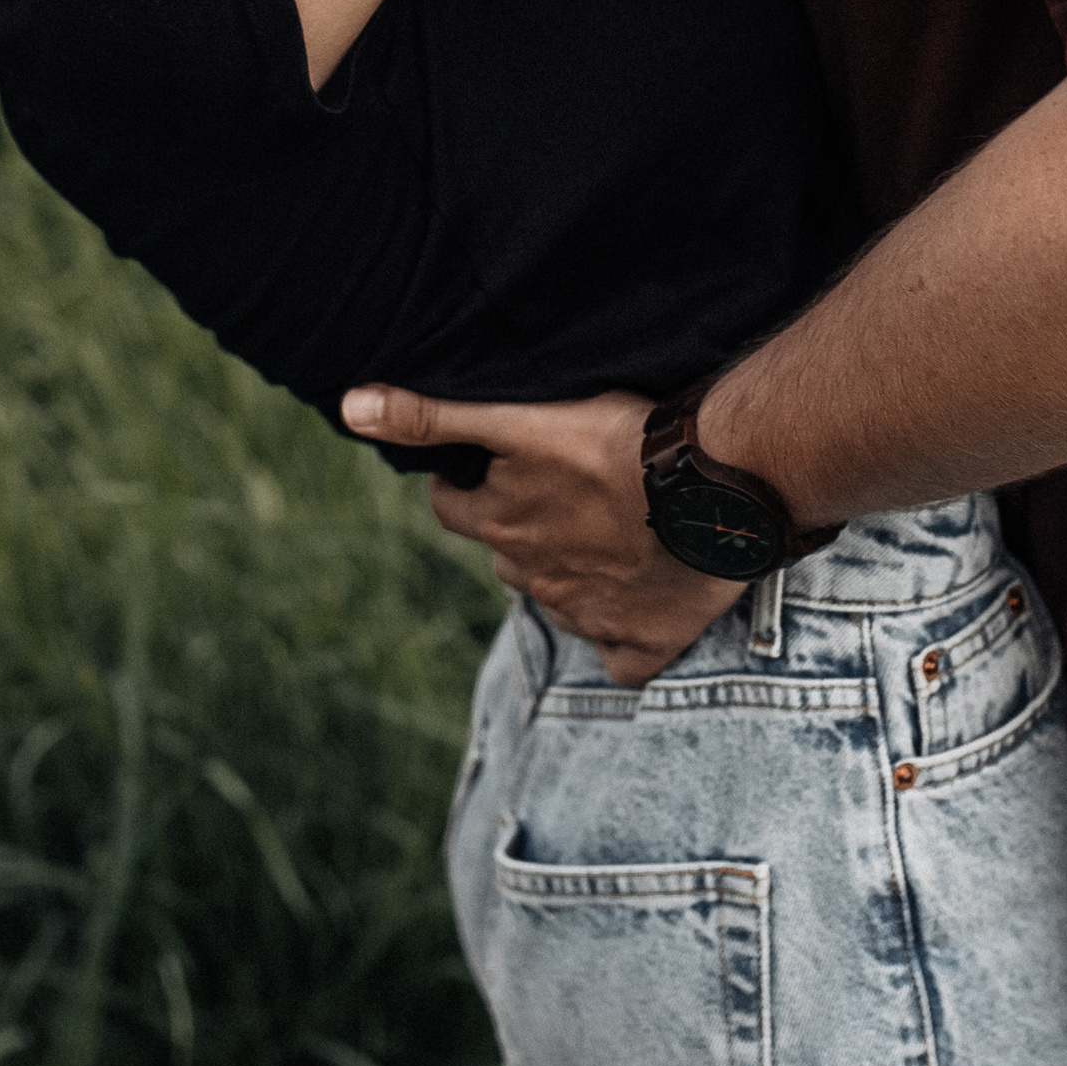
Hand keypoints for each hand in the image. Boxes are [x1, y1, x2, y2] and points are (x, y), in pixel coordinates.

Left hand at [341, 383, 743, 685]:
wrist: (717, 487)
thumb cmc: (622, 441)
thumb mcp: (519, 418)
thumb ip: (432, 416)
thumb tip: (348, 408)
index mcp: (500, 525)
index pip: (453, 508)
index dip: (466, 486)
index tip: (489, 467)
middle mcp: (533, 578)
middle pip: (508, 555)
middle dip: (523, 529)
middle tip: (567, 493)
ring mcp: (587, 617)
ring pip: (560, 600)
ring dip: (571, 573)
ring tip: (612, 534)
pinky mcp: (640, 644)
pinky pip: (619, 658)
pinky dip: (622, 638)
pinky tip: (643, 603)